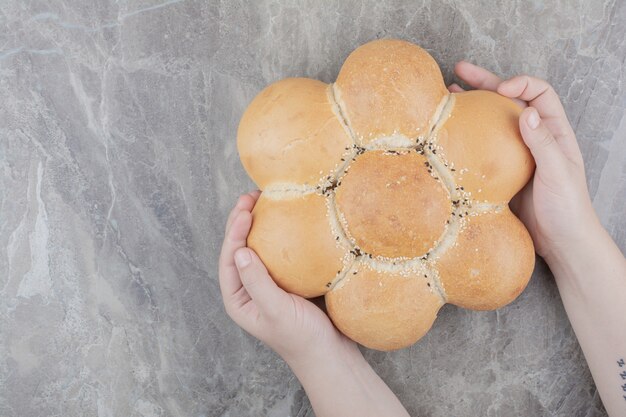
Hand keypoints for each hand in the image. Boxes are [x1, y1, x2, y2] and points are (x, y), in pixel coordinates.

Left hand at [218, 192, 358, 364]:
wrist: (332, 354)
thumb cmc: (302, 338)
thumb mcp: (276, 310)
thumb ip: (257, 282)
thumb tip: (240, 251)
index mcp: (239, 298)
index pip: (230, 259)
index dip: (233, 233)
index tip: (245, 212)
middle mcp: (250, 288)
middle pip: (241, 248)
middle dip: (242, 221)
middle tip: (251, 196)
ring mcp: (270, 282)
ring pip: (261, 247)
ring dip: (261, 223)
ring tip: (265, 199)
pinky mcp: (290, 279)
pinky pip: (282, 251)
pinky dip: (283, 233)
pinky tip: (290, 218)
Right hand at [449, 62, 600, 259]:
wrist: (559, 241)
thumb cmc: (568, 208)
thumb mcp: (559, 173)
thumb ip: (543, 142)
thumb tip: (526, 111)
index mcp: (554, 131)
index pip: (539, 94)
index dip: (521, 83)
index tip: (500, 89)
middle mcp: (533, 137)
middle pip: (510, 101)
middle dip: (486, 82)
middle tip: (459, 70)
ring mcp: (514, 153)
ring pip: (492, 121)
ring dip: (472, 105)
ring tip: (448, 93)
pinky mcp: (499, 171)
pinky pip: (481, 147)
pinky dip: (466, 135)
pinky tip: (450, 131)